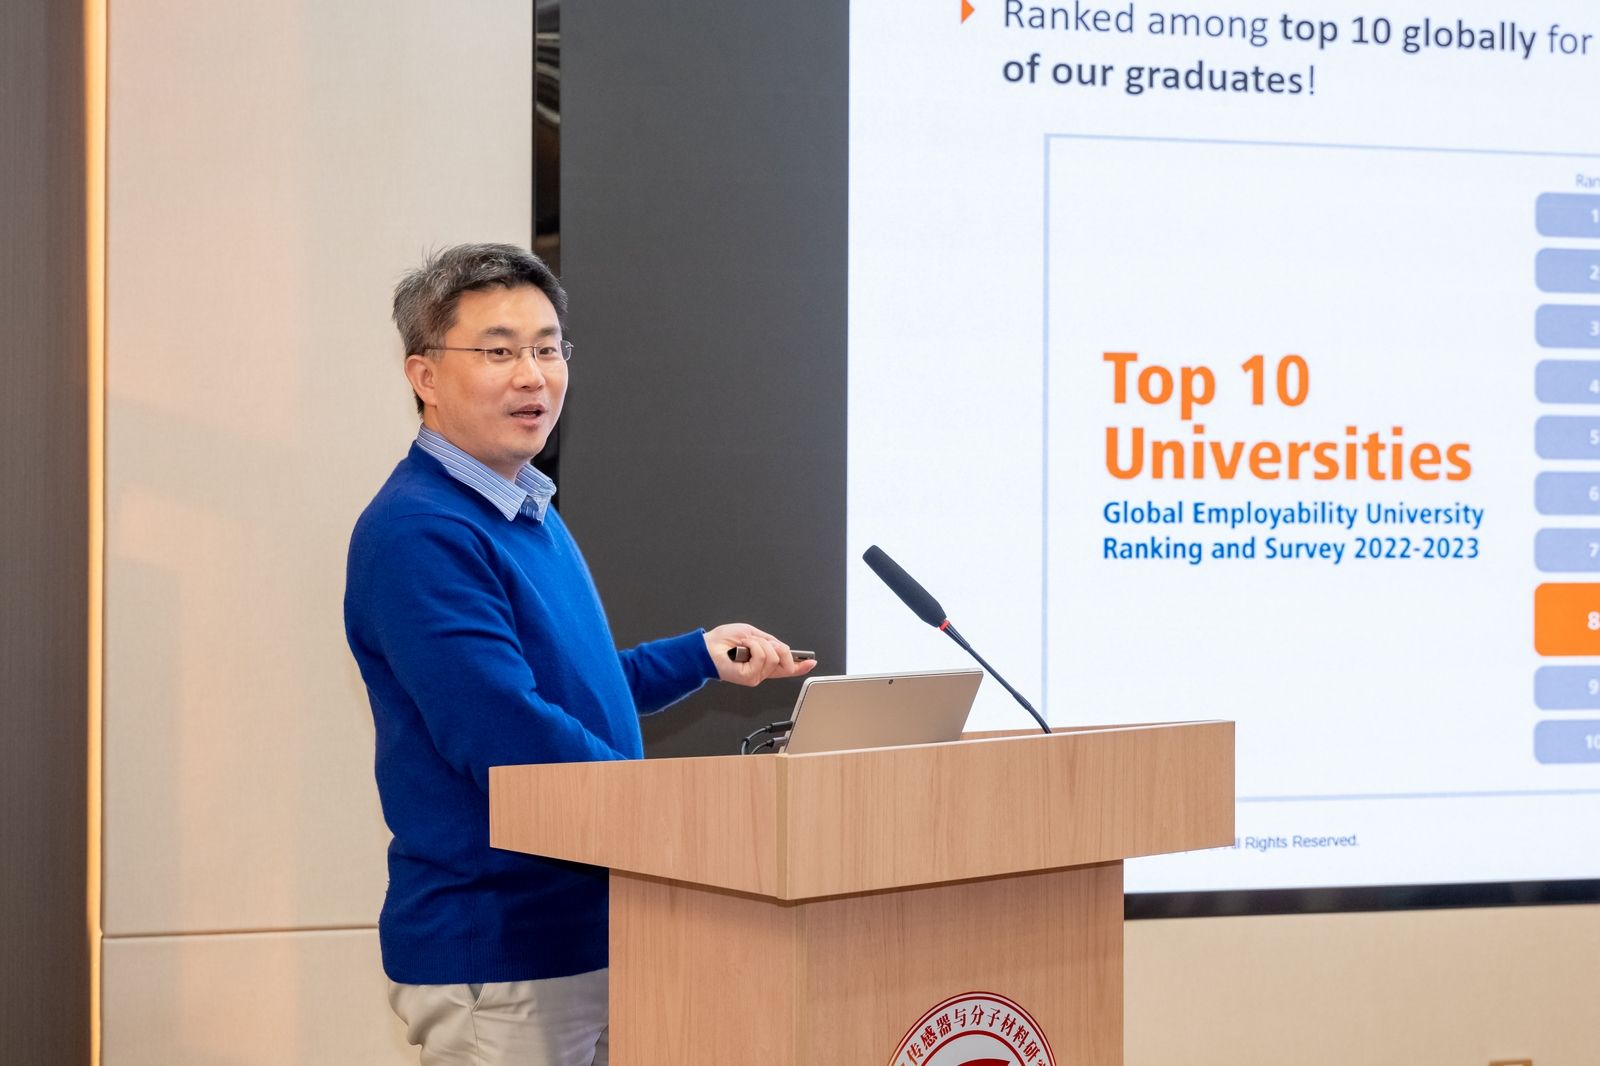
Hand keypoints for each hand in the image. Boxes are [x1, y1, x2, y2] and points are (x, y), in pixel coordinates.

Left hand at [704, 623, 818, 686]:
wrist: (707, 647)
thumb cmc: (723, 640)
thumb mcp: (753, 634)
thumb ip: (770, 642)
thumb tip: (782, 647)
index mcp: (763, 661)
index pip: (786, 667)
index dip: (800, 665)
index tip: (811, 662)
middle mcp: (762, 670)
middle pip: (785, 660)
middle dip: (777, 646)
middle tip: (759, 642)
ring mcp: (757, 675)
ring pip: (774, 656)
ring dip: (759, 644)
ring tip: (745, 645)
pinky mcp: (750, 677)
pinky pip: (762, 656)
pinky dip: (752, 646)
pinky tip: (742, 649)